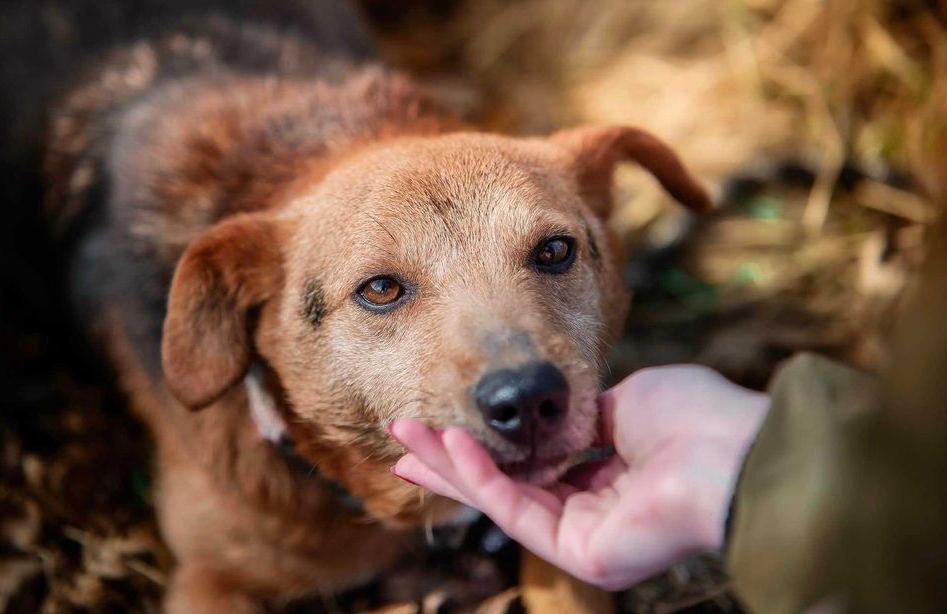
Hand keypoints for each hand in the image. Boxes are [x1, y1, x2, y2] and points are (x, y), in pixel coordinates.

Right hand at [390, 365, 768, 589]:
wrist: (735, 452)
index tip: (446, 426)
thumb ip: (583, 410)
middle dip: (451, 461)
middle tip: (401, 437)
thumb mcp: (629, 398)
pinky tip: (449, 447)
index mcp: (611, 476)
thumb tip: (553, 410)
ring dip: (450, 467)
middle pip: (507, 486)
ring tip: (403, 437)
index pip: (535, 466)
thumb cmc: (698, 420)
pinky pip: (518, 512)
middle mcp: (596, 512)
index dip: (490, 447)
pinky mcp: (584, 556)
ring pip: (502, 501)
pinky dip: (480, 479)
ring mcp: (587, 537)